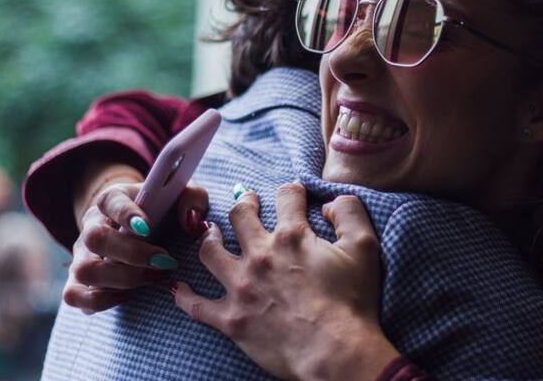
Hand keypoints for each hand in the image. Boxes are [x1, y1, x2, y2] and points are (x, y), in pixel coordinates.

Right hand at [62, 179, 208, 313]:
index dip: (125, 214)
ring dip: (122, 279)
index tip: (147, 227)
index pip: (110, 200)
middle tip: (164, 262)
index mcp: (114, 199)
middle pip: (94, 238)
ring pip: (84, 270)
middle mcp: (92, 225)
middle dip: (132, 254)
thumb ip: (192, 199)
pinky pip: (74, 295)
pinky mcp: (78, 281)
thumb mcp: (181, 197)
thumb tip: (193, 222)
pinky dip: (100, 301)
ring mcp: (82, 254)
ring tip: (152, 278)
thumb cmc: (163, 211)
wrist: (142, 229)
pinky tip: (127, 295)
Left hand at [171, 183, 400, 379]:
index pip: (286, 197)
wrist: (335, 351)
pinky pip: (196, 305)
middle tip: (246, 200)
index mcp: (292, 236)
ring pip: (210, 252)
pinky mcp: (231, 319)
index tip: (292, 194)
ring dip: (208, 238)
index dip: (291, 191)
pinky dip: (185, 295)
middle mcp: (260, 255)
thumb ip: (350, 213)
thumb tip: (329, 203)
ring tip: (210, 233)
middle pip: (239, 216)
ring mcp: (241, 287)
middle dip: (243, 203)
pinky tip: (178, 287)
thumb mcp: (364, 248)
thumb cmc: (353, 303)